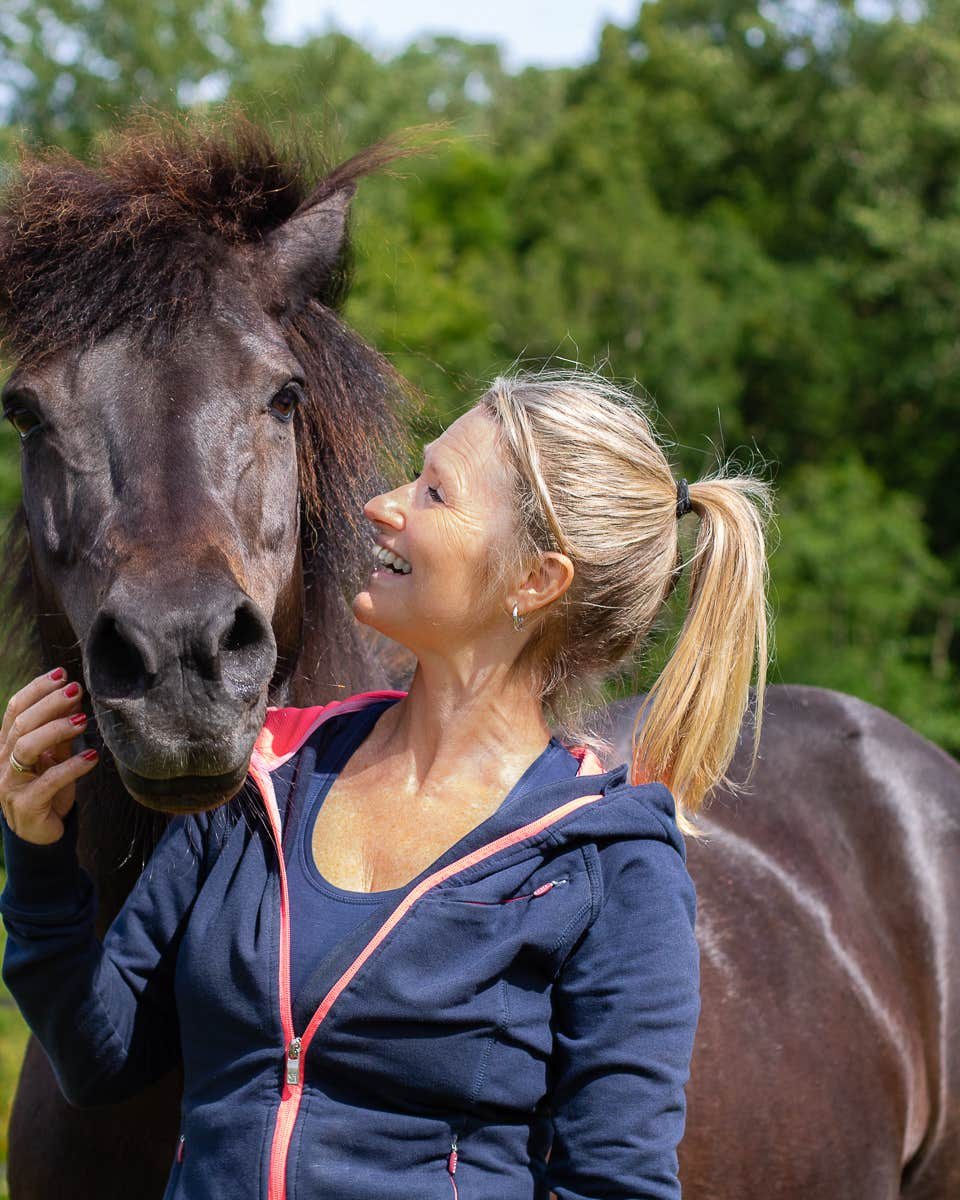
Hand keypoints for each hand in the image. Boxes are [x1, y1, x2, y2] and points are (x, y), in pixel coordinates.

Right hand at [0, 669, 98, 844]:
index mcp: (8, 745)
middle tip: (76, 689)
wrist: (40, 835)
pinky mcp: (27, 805)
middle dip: (49, 703)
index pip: (15, 709)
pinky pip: (48, 782)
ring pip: (26, 747)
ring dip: (56, 729)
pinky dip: (71, 767)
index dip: (36, 689)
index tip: (61, 673)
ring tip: (83, 721)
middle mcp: (3, 761)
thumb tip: (75, 698)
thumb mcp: (56, 757)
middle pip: (21, 724)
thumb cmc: (48, 789)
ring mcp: (11, 783)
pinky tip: (92, 758)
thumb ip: (61, 732)